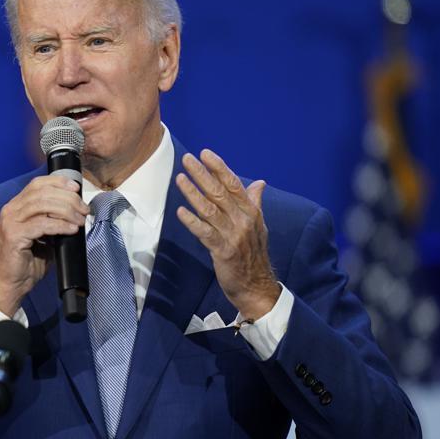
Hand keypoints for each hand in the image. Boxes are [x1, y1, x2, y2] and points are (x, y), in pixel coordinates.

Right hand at [0, 175, 88, 315]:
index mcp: (16, 206)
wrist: (11, 284)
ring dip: (66, 210)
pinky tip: (71, 230)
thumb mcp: (42, 235)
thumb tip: (76, 211)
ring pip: (42, 205)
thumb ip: (52, 220)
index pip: (37, 184)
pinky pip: (42, 224)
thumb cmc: (27, 262)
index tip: (76, 188)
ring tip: (80, 220)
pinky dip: (59, 225)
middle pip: (42, 192)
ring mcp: (10, 222)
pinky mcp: (14, 235)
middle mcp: (11, 210)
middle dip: (68, 198)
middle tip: (83, 209)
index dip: (58, 182)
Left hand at [176, 149, 280, 319]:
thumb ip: (254, 202)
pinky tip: (180, 212)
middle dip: (202, 174)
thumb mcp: (258, 225)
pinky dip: (192, 221)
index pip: (234, 184)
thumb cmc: (253, 254)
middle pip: (219, 192)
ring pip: (210, 209)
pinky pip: (205, 233)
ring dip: (193, 193)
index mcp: (251, 212)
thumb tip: (260, 182)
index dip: (219, 168)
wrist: (257, 285)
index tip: (205, 153)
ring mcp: (233, 235)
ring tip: (180, 179)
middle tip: (187, 159)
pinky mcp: (223, 251)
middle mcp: (243, 220)